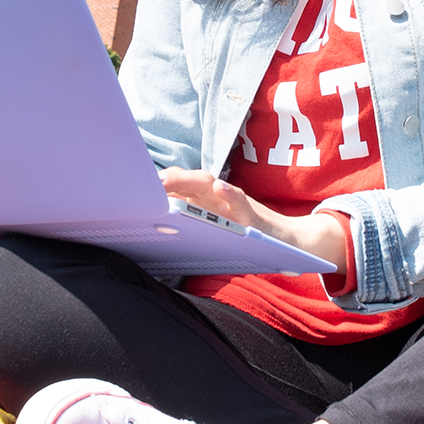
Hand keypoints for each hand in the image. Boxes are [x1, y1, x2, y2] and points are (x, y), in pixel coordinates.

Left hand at [160, 169, 350, 273]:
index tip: (133, 187)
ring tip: (166, 181)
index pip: (179, 188)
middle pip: (190, 182)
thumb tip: (154, 234)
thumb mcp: (217, 233)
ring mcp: (236, 206)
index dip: (158, 186)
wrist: (290, 244)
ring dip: (188, 181)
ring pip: (210, 186)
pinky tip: (220, 188)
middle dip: (167, 179)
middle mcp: (219, 199)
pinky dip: (231, 195)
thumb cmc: (247, 238)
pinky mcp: (255, 218)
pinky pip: (242, 204)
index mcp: (206, 203)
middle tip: (144, 182)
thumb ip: (192, 229)